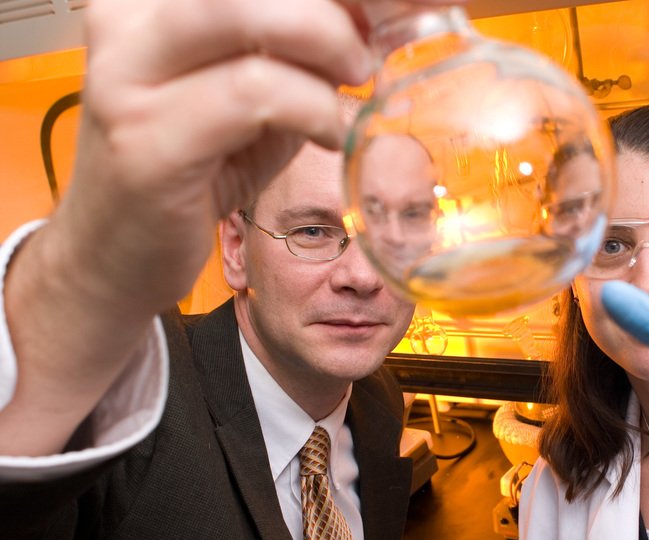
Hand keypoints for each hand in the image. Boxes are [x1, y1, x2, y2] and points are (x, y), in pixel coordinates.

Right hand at [54, 0, 380, 310]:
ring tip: (355, 81)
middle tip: (367, 45)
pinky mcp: (146, 141)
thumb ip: (300, 51)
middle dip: (331, 7)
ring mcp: (126, 78)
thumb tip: (374, 19)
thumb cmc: (192, 171)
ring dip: (323, 42)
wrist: (116, 256)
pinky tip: (328, 134)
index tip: (382, 12)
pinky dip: (310, 108)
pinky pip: (250, 96)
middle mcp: (126, 21)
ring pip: (242, 13)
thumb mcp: (255, 95)